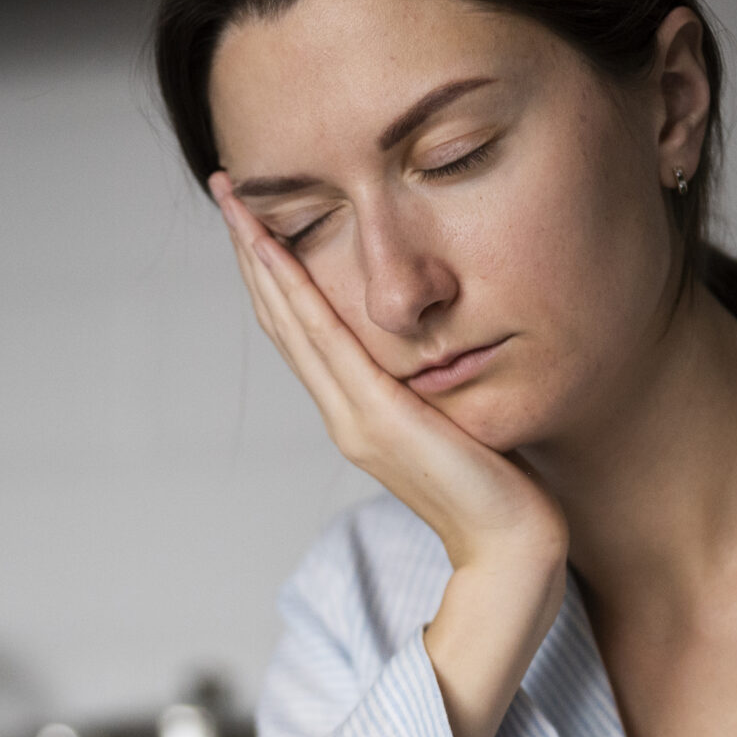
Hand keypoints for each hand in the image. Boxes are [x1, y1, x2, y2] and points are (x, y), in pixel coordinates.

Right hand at [209, 174, 566, 736]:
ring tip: (237, 206)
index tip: (257, 218)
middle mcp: (343, 411)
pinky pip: (326, 341)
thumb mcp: (456, 422)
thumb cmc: (500, 490)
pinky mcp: (377, 418)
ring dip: (260, 258)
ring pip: (291, 321)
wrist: (512, 546)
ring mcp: (353, 416)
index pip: (302, 329)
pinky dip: (295, 293)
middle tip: (224, 190)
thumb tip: (437, 352)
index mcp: (357, 413)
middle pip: (282, 317)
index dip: (274, 272)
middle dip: (252, 249)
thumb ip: (433, 389)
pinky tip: (279, 253)